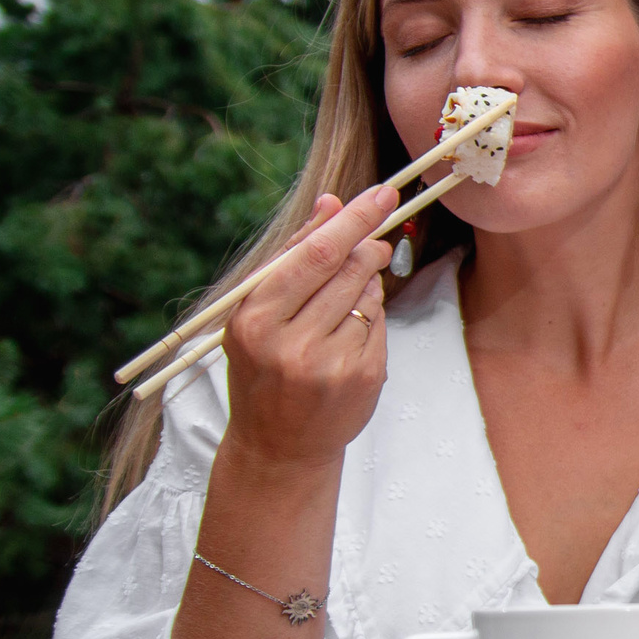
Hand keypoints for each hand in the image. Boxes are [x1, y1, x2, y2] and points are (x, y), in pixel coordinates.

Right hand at [221, 186, 399, 468]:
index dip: (353, 220)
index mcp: (255, 320)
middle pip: (349, 269)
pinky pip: (379, 324)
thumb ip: (293, 254)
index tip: (384, 192)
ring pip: (369, 294)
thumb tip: (331, 202)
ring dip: (366, 284)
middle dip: (367, 246)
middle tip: (374, 241)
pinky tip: (348, 335)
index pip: (315, 255)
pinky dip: (371, 316)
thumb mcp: (258, 312)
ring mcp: (330, 364)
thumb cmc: (263, 367)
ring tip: (341, 304)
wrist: (278, 445)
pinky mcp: (363, 378)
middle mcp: (291, 343)